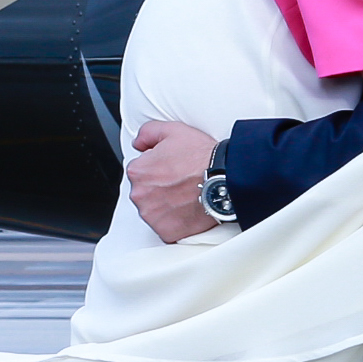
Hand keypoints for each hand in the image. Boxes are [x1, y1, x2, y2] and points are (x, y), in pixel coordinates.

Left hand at [128, 118, 221, 243]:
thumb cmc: (201, 157)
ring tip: (185, 196)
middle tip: (180, 182)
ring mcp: (152, 215)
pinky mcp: (166, 231)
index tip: (171, 169)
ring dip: (165, 205)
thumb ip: (147, 133)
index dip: (157, 167)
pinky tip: (187, 210)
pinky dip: (174, 221)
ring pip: (153, 210)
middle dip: (158, 188)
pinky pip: (165, 227)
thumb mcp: (172, 130)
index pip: (140, 171)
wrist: (225, 178)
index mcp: (138, 171)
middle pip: (144, 192)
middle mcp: (139, 195)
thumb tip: (138, 143)